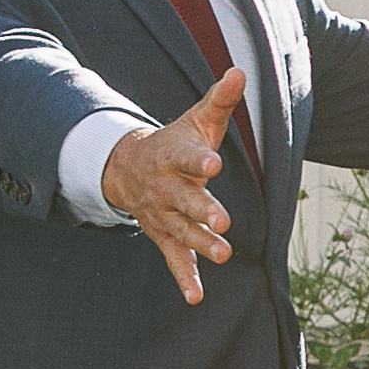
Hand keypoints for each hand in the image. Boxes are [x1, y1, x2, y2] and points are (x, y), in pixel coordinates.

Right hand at [98, 86, 234, 302]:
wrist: (128, 168)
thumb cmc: (174, 143)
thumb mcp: (195, 120)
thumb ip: (220, 100)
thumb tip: (240, 71)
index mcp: (173, 157)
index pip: (187, 158)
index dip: (200, 161)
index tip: (214, 163)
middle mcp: (166, 189)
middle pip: (184, 201)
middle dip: (202, 210)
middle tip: (223, 220)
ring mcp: (162, 215)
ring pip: (182, 232)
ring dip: (201, 244)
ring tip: (225, 254)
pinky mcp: (164, 235)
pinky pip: (174, 259)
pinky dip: (185, 278)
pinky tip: (197, 297)